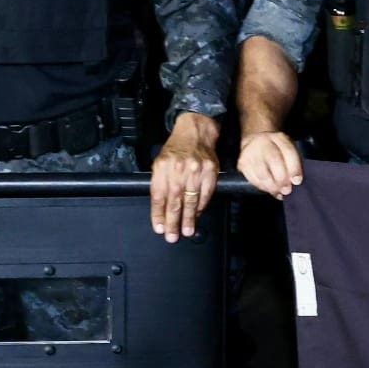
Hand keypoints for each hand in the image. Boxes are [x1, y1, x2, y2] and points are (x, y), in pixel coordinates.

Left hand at [149, 113, 220, 242]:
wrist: (195, 131)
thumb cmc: (176, 149)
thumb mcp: (160, 162)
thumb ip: (159, 183)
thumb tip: (161, 209)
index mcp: (162, 167)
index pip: (158, 195)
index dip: (158, 214)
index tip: (159, 228)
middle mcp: (178, 169)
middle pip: (174, 201)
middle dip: (173, 222)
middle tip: (172, 236)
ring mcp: (195, 170)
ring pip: (191, 200)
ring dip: (188, 218)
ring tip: (186, 231)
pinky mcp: (210, 171)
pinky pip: (205, 194)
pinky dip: (201, 207)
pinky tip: (197, 215)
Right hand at [236, 128, 305, 199]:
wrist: (255, 141)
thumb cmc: (277, 150)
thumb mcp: (287, 151)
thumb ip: (293, 164)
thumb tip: (293, 183)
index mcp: (279, 138)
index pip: (288, 151)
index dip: (294, 168)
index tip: (297, 181)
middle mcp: (264, 142)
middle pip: (274, 160)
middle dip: (282, 179)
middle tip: (286, 190)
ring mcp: (251, 152)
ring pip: (262, 173)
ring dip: (272, 186)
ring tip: (278, 192)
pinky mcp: (242, 163)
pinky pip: (252, 179)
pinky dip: (262, 187)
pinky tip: (269, 189)